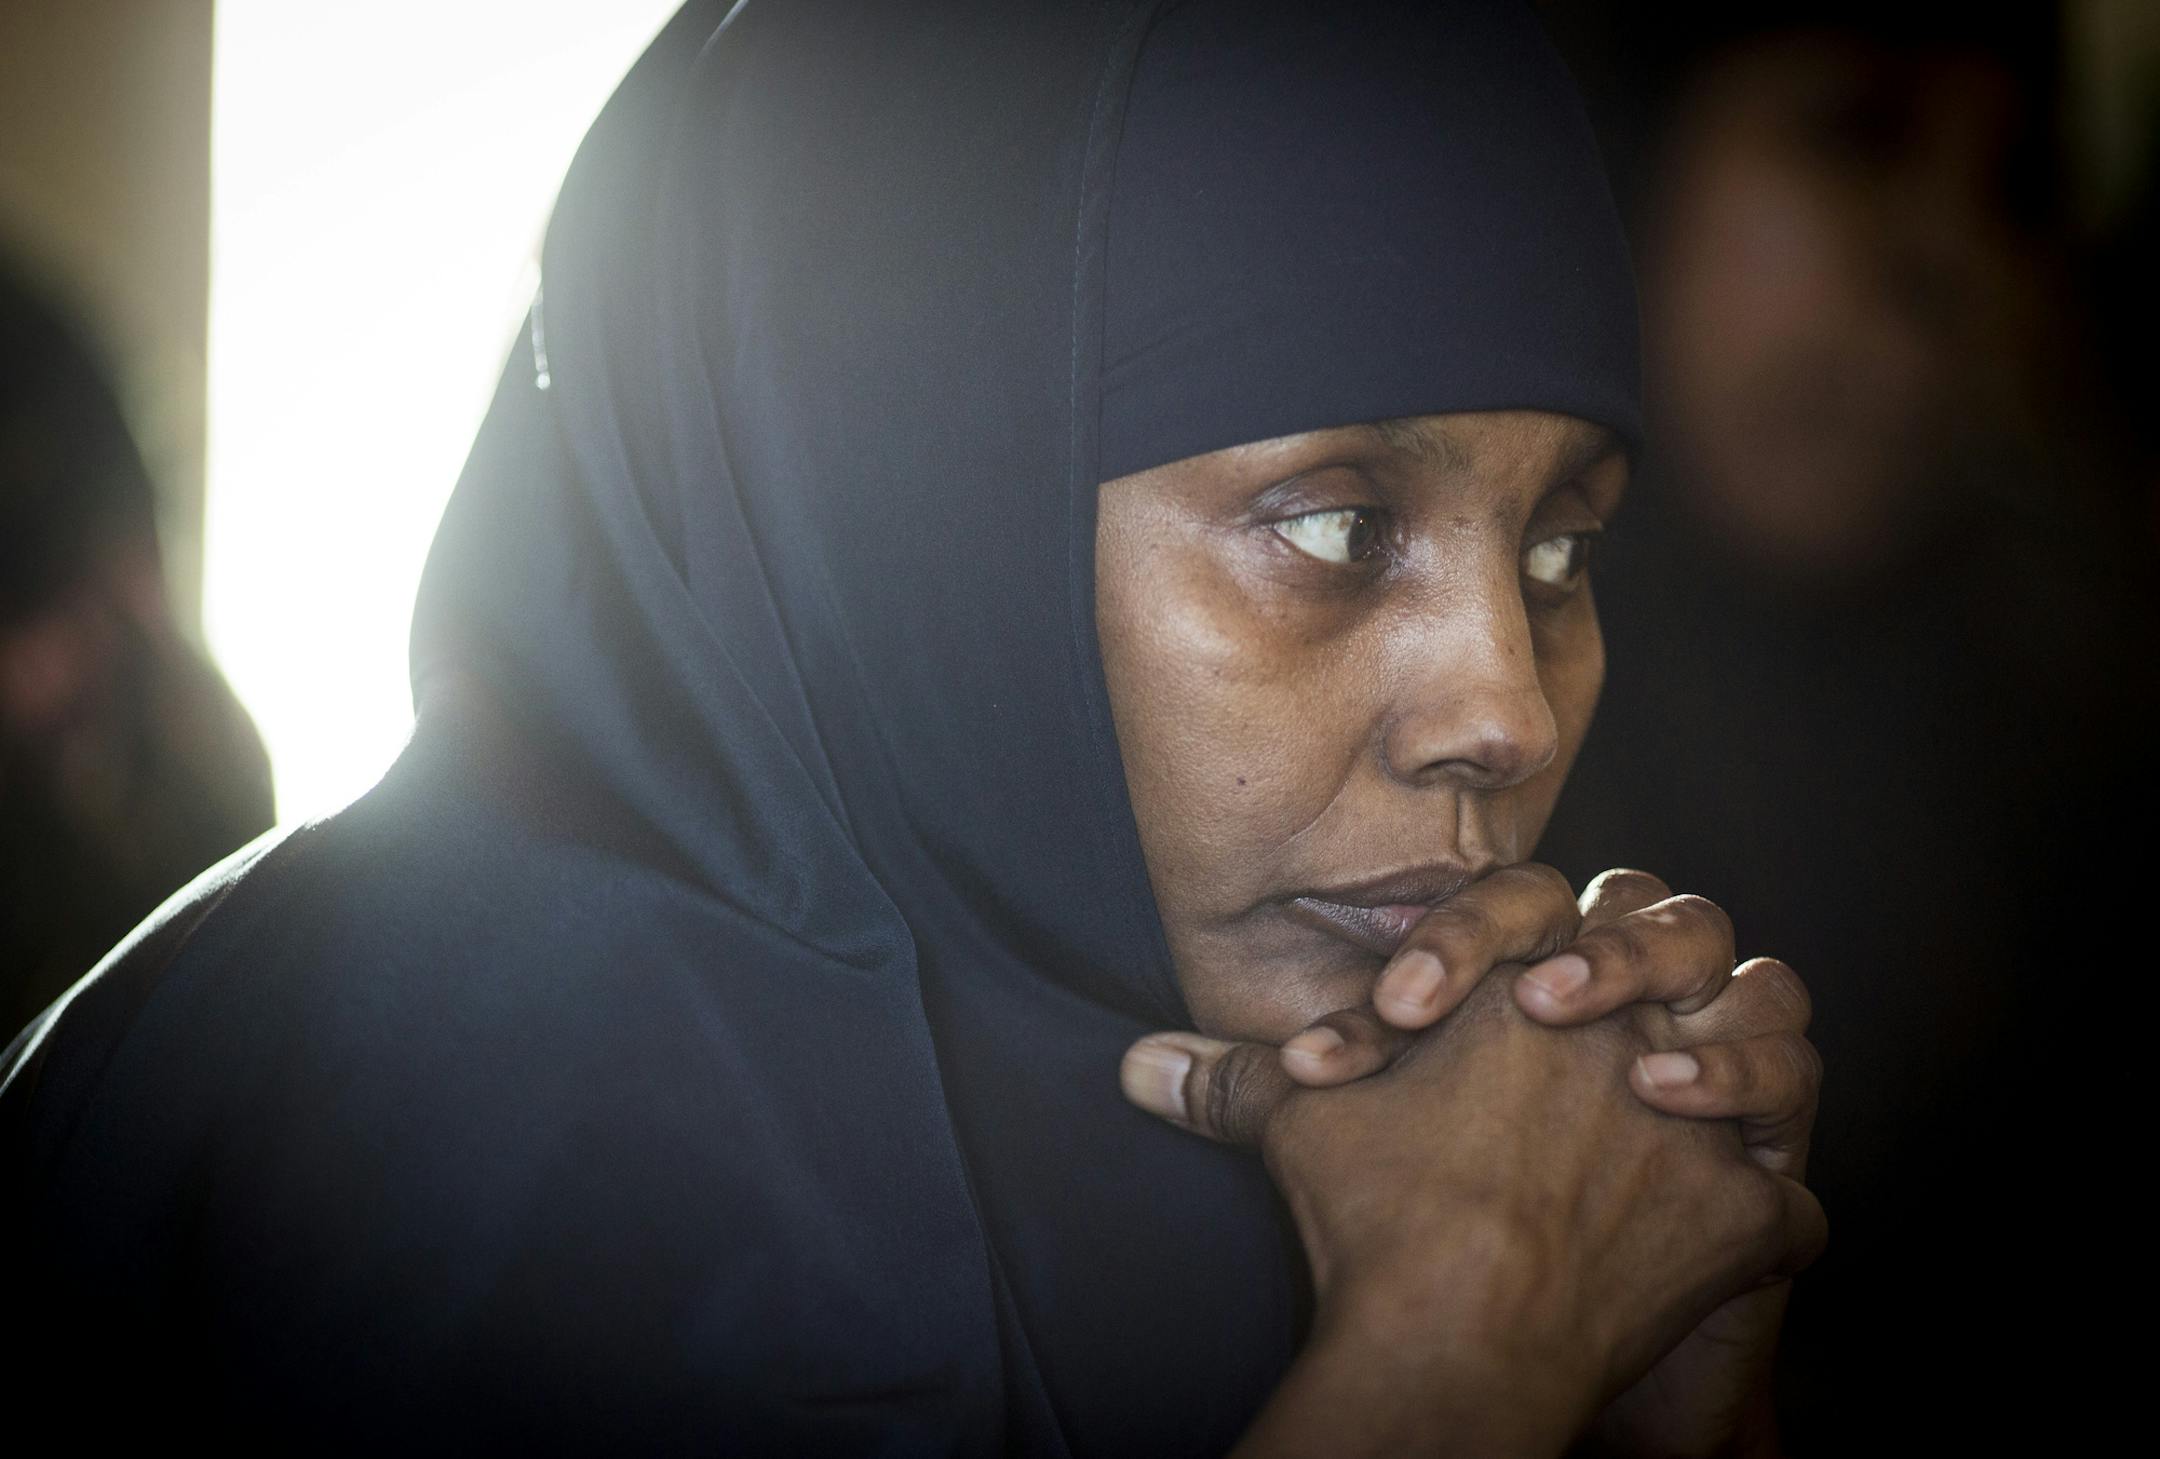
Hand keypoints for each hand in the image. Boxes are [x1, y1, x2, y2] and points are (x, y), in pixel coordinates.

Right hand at [1120, 960, 1824, 1456]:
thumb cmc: (1377, 1214)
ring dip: (1748, 1070)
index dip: (1527, 942)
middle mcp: (1634, 1031)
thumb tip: (1137, 1064)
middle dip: (1657, 968)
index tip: (1487, 1007)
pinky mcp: (1740, 1221)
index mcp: (1532, 982)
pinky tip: (1722, 1234)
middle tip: (1608, 1024)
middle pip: (1691, 940)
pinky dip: (1763, 1223)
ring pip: (1782, 1046)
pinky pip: (1790, 1208)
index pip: (1562, 906)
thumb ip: (1229, 1075)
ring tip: (1691, 1102)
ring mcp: (1701, 1123)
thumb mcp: (1296, 1122)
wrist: (1454, 1331)